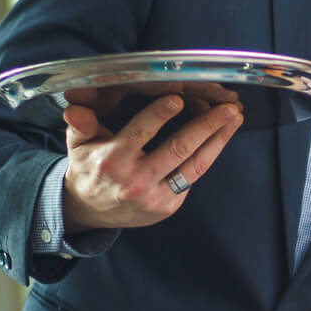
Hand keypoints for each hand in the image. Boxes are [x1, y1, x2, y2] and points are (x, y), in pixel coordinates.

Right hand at [61, 91, 242, 230]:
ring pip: (194, 166)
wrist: (90, 211)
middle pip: (178, 149)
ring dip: (219, 140)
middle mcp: (136, 180)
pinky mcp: (168, 207)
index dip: (160, 115)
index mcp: (113, 160)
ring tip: (236, 119)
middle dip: (207, 126)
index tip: (178, 98)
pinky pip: (192, 178)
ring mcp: (155, 197)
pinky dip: (208, 156)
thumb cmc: (89, 167)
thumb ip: (80, 123)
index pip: (139, 133)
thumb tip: (74, 107)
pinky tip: (221, 138)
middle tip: (228, 108)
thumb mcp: (78, 144)